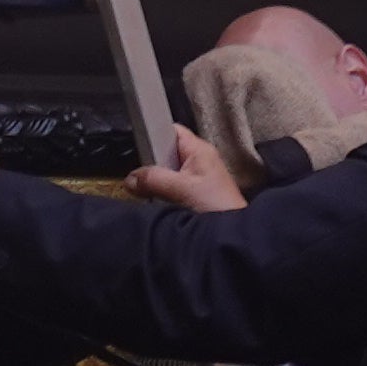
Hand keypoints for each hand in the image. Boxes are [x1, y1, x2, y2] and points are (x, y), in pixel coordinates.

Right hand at [130, 126, 244, 213]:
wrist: (235, 236)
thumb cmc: (218, 206)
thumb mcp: (181, 189)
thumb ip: (154, 180)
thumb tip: (131, 178)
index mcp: (199, 149)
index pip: (171, 130)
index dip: (153, 135)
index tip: (139, 148)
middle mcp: (200, 160)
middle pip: (166, 153)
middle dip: (153, 166)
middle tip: (145, 179)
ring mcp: (200, 178)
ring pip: (169, 173)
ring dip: (159, 184)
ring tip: (155, 194)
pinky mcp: (198, 195)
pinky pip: (174, 188)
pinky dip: (166, 195)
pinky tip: (164, 204)